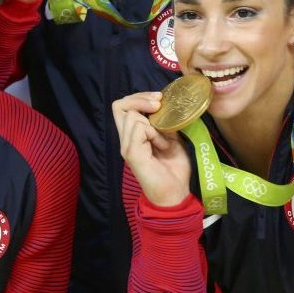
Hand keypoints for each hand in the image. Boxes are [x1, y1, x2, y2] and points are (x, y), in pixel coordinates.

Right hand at [112, 92, 191, 206]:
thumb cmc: (174, 170)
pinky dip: (155, 134)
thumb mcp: (172, 140)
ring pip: (132, 116)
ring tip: (164, 139)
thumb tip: (167, 108)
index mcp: (132, 134)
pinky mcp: (132, 153)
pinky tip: (163, 146)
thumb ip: (165, 124)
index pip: (123, 106)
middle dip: (140, 99)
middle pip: (118, 105)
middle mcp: (125, 139)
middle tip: (158, 103)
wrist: (175, 194)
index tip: (159, 99)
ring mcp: (126, 146)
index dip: (139, 97)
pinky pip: (140, 129)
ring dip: (153, 123)